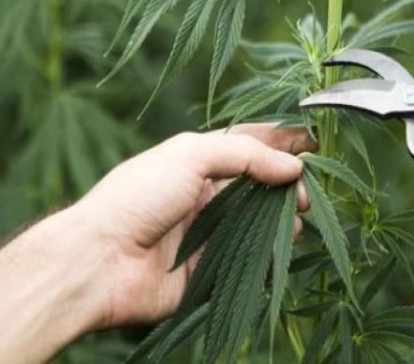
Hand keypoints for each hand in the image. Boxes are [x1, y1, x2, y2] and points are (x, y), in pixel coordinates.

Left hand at [71, 123, 313, 326]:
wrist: (99, 260)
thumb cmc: (138, 196)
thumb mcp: (189, 155)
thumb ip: (245, 155)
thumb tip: (292, 166)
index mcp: (195, 161)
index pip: (247, 145)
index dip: (280, 142)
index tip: (314, 143)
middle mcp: (202, 195)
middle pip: (257, 186)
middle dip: (285, 186)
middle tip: (304, 194)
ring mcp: (205, 233)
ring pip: (256, 224)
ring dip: (280, 222)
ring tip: (295, 221)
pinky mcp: (206, 270)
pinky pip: (246, 261)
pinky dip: (268, 257)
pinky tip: (279, 251)